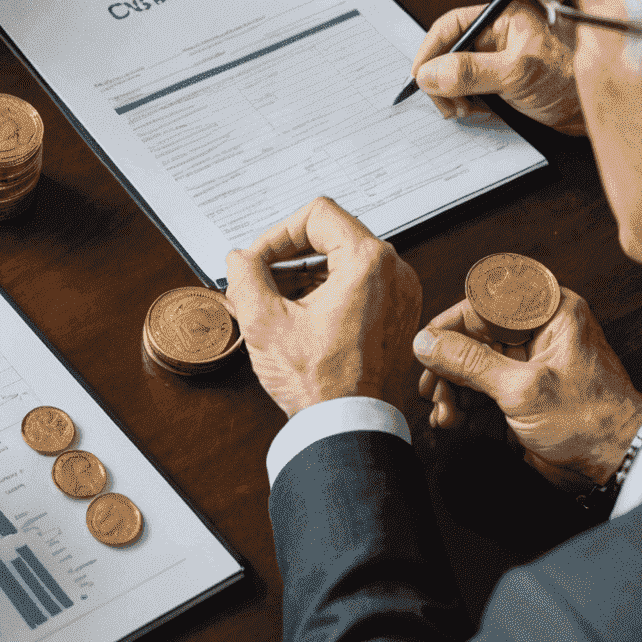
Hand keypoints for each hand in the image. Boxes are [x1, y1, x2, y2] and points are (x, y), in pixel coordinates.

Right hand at [225, 196, 422, 418]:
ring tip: (273, 300)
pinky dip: (324, 289)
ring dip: (303, 273)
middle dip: (287, 254)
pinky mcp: (397, 313)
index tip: (256, 261)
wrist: (350, 427)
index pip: (316, 214)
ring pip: (343, 258)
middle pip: (331, 233)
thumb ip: (245, 275)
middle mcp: (394, 272)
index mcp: (368, 262)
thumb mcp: (264, 322)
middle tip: (258, 279)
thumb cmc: (320, 384)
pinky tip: (297, 315)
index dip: (277, 233)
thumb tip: (240, 258)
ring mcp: (400, 293)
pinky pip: (358, 282)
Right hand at [410, 0, 584, 134]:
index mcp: (503, 18)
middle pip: (448, 51)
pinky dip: (463, 102)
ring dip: (450, 94)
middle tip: (446, 102)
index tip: (421, 76)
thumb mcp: (517, 73)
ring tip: (463, 110)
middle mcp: (498, 34)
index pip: (451, 26)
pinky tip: (475, 111)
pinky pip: (466, 88)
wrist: (591, 110)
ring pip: (454, 72)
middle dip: (441, 79)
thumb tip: (430, 74)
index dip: (431, 50)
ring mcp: (497, 58)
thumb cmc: (570, 81)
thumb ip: (470, 71)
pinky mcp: (498, 79)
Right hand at [414, 291, 641, 490]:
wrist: (616, 463)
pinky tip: (453, 421)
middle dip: (448, 369)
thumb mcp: (522, 388)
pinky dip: (464, 407)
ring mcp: (527, 364)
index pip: (483, 304)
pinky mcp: (521, 392)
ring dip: (452, 392)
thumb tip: (426, 342)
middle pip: (472, 339)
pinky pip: (481, 390)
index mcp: (548, 315)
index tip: (424, 348)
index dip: (449, 326)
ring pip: (472, 367)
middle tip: (432, 390)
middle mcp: (536, 334)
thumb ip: (469, 362)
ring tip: (445, 415)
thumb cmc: (591, 420)